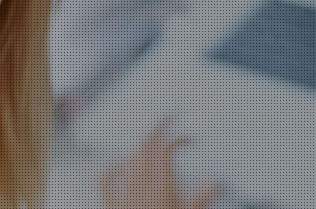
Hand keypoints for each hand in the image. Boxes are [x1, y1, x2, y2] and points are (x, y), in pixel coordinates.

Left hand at [99, 117, 216, 208]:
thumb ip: (199, 201)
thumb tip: (212, 181)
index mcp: (161, 189)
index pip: (166, 150)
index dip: (177, 137)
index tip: (191, 138)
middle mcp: (140, 188)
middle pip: (145, 147)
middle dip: (156, 127)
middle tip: (169, 116)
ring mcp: (123, 197)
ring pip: (127, 160)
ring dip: (138, 145)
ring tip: (149, 137)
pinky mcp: (110, 208)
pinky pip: (103, 183)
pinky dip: (107, 169)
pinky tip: (110, 163)